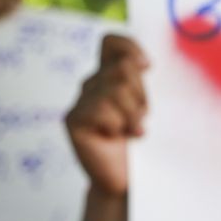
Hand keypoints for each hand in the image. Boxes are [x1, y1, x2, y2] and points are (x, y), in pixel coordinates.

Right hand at [65, 35, 148, 196]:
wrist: (126, 178)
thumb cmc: (140, 142)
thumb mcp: (146, 106)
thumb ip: (141, 83)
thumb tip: (143, 63)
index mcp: (110, 76)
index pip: (110, 42)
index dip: (129, 46)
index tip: (148, 66)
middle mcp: (91, 84)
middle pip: (124, 68)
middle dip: (142, 95)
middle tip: (141, 118)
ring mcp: (79, 102)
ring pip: (117, 90)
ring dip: (133, 114)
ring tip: (132, 131)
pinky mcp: (73, 119)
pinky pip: (103, 109)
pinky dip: (119, 125)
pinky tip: (117, 138)